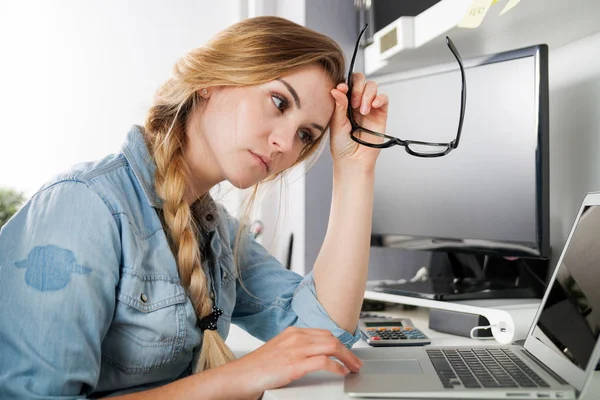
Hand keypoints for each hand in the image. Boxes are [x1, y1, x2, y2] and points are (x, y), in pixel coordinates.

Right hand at [224, 327, 362, 397]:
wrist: (240, 376)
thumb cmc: (258, 367)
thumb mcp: (280, 350)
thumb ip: (297, 348)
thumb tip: (316, 354)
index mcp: (292, 332)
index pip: (324, 333)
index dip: (339, 342)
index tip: (347, 351)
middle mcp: (296, 337)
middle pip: (331, 338)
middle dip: (347, 350)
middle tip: (356, 361)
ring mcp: (295, 350)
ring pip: (331, 347)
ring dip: (347, 358)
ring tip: (353, 367)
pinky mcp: (294, 365)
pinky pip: (323, 362)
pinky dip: (336, 366)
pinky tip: (341, 372)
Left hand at [329, 73, 388, 171]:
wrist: (353, 160)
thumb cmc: (342, 145)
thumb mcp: (336, 123)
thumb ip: (339, 105)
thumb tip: (337, 88)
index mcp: (343, 103)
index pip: (346, 84)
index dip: (345, 83)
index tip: (341, 89)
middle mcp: (356, 103)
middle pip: (360, 81)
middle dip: (358, 87)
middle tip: (354, 102)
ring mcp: (369, 107)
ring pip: (372, 87)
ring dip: (367, 94)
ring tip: (362, 111)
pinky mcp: (380, 114)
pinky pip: (384, 98)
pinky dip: (380, 98)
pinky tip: (373, 106)